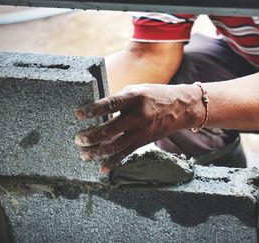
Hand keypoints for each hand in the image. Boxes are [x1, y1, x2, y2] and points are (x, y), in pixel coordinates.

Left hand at [74, 83, 202, 173]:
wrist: (180, 108)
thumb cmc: (154, 96)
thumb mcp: (136, 90)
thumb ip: (118, 99)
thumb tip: (96, 110)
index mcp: (133, 98)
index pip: (110, 104)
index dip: (93, 110)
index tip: (78, 115)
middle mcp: (137, 115)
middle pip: (110, 129)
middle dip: (91, 136)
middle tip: (78, 139)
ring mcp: (141, 131)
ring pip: (116, 145)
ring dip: (98, 152)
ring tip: (84, 155)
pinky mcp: (143, 142)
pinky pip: (126, 154)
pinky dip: (113, 163)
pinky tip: (101, 168)